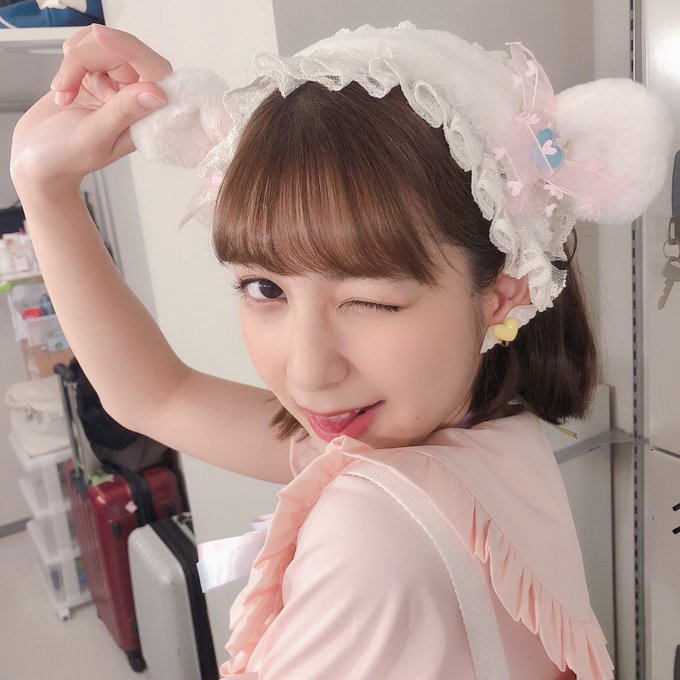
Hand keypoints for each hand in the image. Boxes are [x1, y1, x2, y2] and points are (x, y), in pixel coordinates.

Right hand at [11, 24, 171, 196]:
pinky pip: (86, 46)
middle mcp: (135, 98)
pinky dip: (68, 61)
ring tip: (63, 94)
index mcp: (146, 116)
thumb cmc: (67, 158)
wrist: (38, 158)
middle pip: (122, 52)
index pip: (152, 70)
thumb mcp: (95, 137)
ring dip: (73, 63)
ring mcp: (115, 85)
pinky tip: (63, 87)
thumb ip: (123, 112)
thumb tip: (157, 93)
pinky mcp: (95, 75)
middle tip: (64, 88)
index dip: (130, 49)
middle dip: (86, 60)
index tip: (100, 37)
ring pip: (101, 45)